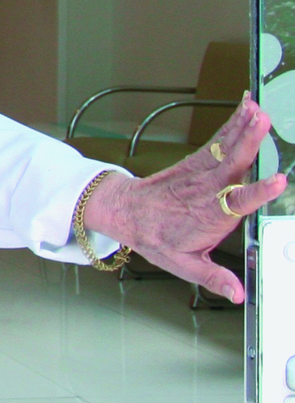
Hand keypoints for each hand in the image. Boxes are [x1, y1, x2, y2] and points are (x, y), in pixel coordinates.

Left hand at [83, 96, 283, 303]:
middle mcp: (206, 191)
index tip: (276, 181)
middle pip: (231, 165)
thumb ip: (213, 278)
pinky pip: (217, 141)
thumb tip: (237, 294)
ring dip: (242, 126)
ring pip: (224, 148)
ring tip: (257, 108)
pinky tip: (246, 108)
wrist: (126, 212)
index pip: (237, 203)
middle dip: (248, 143)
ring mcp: (201, 173)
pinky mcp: (196, 162)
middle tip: (264, 121)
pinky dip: (232, 124)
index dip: (257, 193)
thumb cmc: (156, 237)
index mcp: (209, 217)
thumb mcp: (183, 265)